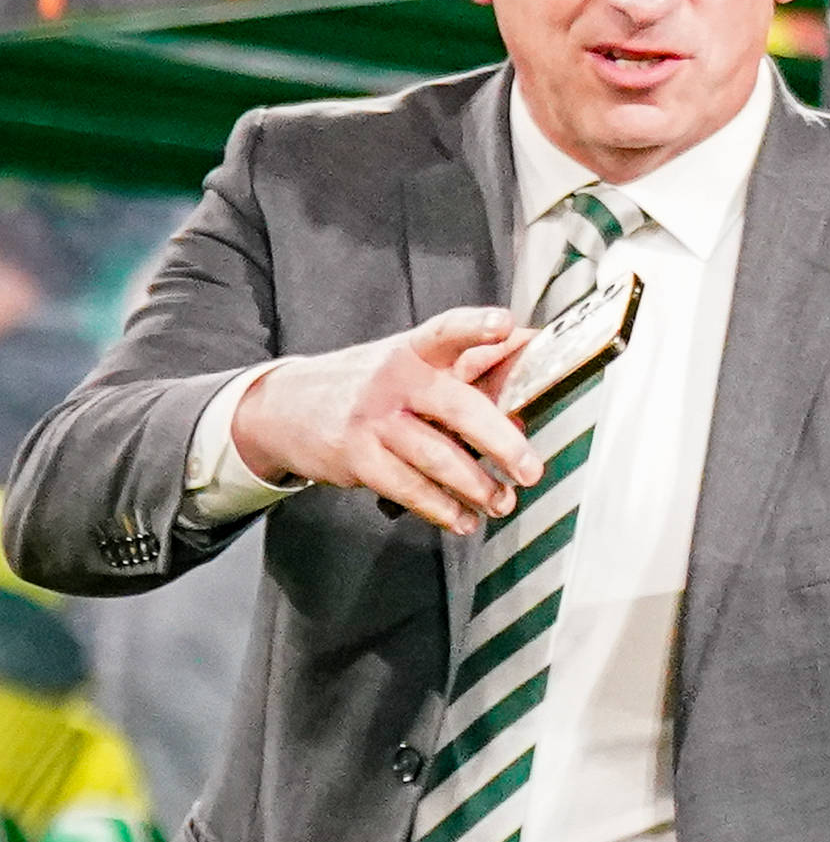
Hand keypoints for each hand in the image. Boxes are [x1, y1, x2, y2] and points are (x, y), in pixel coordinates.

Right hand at [232, 306, 538, 533]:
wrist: (285, 408)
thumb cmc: (369, 384)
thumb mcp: (411, 360)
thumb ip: (470, 363)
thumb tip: (532, 366)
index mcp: (414, 349)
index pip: (447, 330)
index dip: (475, 326)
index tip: (502, 323)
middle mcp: (394, 379)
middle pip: (457, 407)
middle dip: (502, 442)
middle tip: (530, 470)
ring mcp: (373, 420)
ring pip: (437, 457)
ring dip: (477, 486)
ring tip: (502, 501)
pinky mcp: (357, 457)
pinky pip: (409, 488)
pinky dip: (442, 508)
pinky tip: (464, 518)